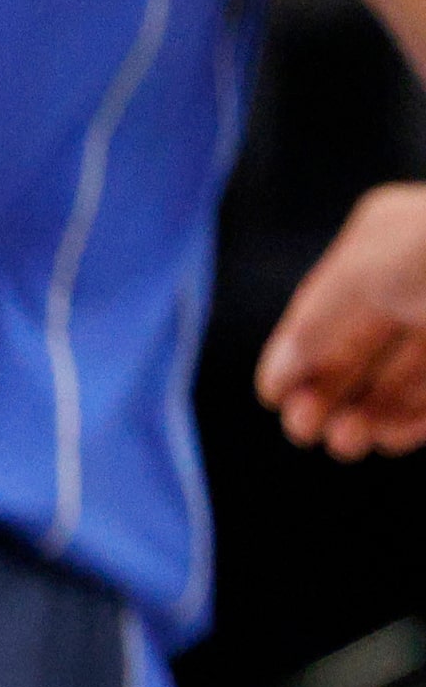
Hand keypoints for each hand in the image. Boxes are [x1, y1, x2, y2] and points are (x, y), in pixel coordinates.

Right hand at [258, 182, 425, 459]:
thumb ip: (313, 323)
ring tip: (350, 444)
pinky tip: (393, 437)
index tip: (275, 399)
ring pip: (403, 373)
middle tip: (307, 433)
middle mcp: (421, 278)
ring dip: (370, 410)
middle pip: (363, 344)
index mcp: (387, 242)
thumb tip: (276, 376)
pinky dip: (415, 417)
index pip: (327, 306)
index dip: (297, 353)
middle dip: (331, 389)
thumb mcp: (363, 273)